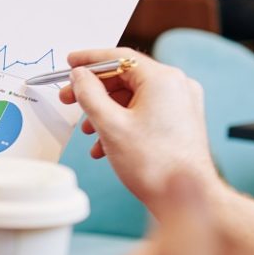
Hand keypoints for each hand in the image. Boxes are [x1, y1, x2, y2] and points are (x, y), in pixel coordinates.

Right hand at [58, 49, 221, 216]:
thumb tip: (79, 76)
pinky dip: (122, 122)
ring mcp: (181, 103)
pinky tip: (106, 144)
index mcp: (162, 79)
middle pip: (125, 77)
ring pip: (133, 97)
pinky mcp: (180, 121)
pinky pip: (144, 112)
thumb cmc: (154, 164)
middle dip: (94, 91)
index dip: (89, 59)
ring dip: (105, 111)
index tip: (70, 63)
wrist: (184, 196)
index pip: (119, 57)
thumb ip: (89, 94)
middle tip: (68, 100)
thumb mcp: (110, 125)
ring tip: (88, 131)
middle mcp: (176, 86)